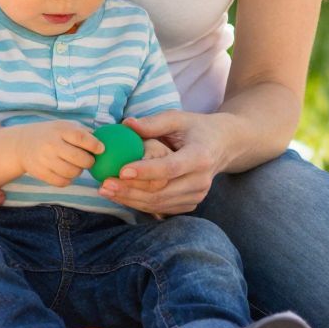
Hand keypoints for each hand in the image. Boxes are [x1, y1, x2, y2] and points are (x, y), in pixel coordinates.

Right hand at [13, 121, 104, 186]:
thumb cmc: (51, 134)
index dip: (94, 145)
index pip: (81, 138)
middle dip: (89, 161)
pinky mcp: (41, 173)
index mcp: (60, 130)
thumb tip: (105, 142)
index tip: (101, 149)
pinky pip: (62, 182)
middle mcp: (51, 144)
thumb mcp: (64, 126)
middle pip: (79, 159)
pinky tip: (67, 173)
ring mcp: (45, 160)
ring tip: (76, 166)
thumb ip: (83, 133)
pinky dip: (68, 180)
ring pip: (72, 173)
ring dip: (79, 171)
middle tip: (90, 160)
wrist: (22, 144)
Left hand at [101, 111, 226, 215]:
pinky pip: (162, 209)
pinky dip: (140, 204)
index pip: (170, 168)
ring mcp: (197, 195)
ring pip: (159, 204)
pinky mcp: (191, 203)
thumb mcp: (178, 118)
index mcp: (200, 156)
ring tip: (106, 191)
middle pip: (161, 191)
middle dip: (129, 190)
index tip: (121, 170)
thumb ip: (153, 122)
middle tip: (104, 184)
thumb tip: (126, 124)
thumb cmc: (197, 128)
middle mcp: (201, 180)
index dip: (146, 171)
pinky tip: (121, 196)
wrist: (224, 145)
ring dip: (130, 199)